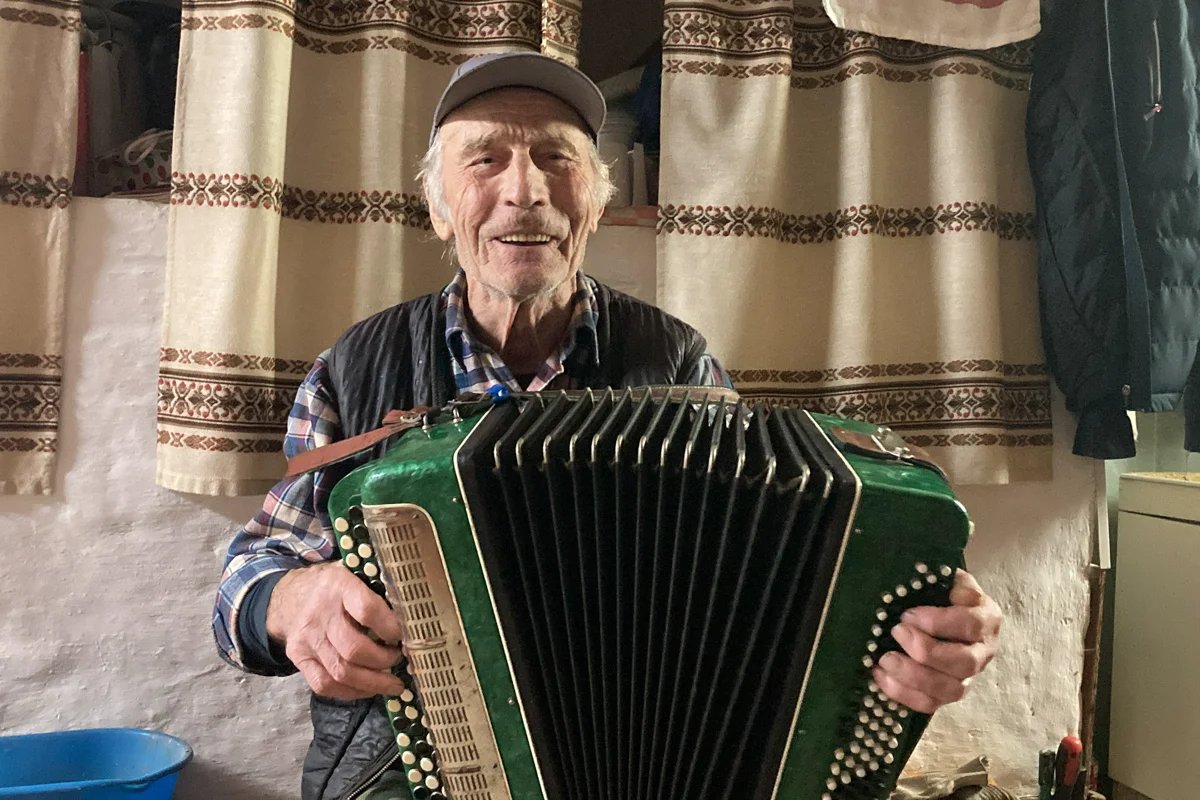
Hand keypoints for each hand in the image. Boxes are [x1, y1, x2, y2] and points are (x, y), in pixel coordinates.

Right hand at [267, 561, 408, 699]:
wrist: (288, 598)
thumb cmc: (331, 586)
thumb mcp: (352, 572)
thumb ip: (377, 587)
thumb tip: (412, 611)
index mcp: (338, 586)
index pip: (366, 610)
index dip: (389, 627)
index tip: (404, 636)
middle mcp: (320, 614)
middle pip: (354, 649)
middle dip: (384, 661)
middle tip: (400, 659)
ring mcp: (307, 640)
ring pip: (341, 672)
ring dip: (373, 683)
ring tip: (393, 684)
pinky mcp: (299, 659)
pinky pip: (324, 685)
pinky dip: (351, 692)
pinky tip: (368, 689)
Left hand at [872, 569, 1000, 713]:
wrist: (943, 611)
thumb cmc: (941, 593)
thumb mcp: (944, 577)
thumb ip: (941, 575)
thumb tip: (921, 573)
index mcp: (987, 618)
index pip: (971, 624)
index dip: (939, 622)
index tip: (908, 615)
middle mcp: (983, 652)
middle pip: (964, 663)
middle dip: (927, 651)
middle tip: (896, 632)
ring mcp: (968, 678)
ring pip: (949, 690)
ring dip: (913, 677)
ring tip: (884, 660)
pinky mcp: (947, 695)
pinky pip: (930, 704)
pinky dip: (903, 694)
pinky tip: (880, 677)